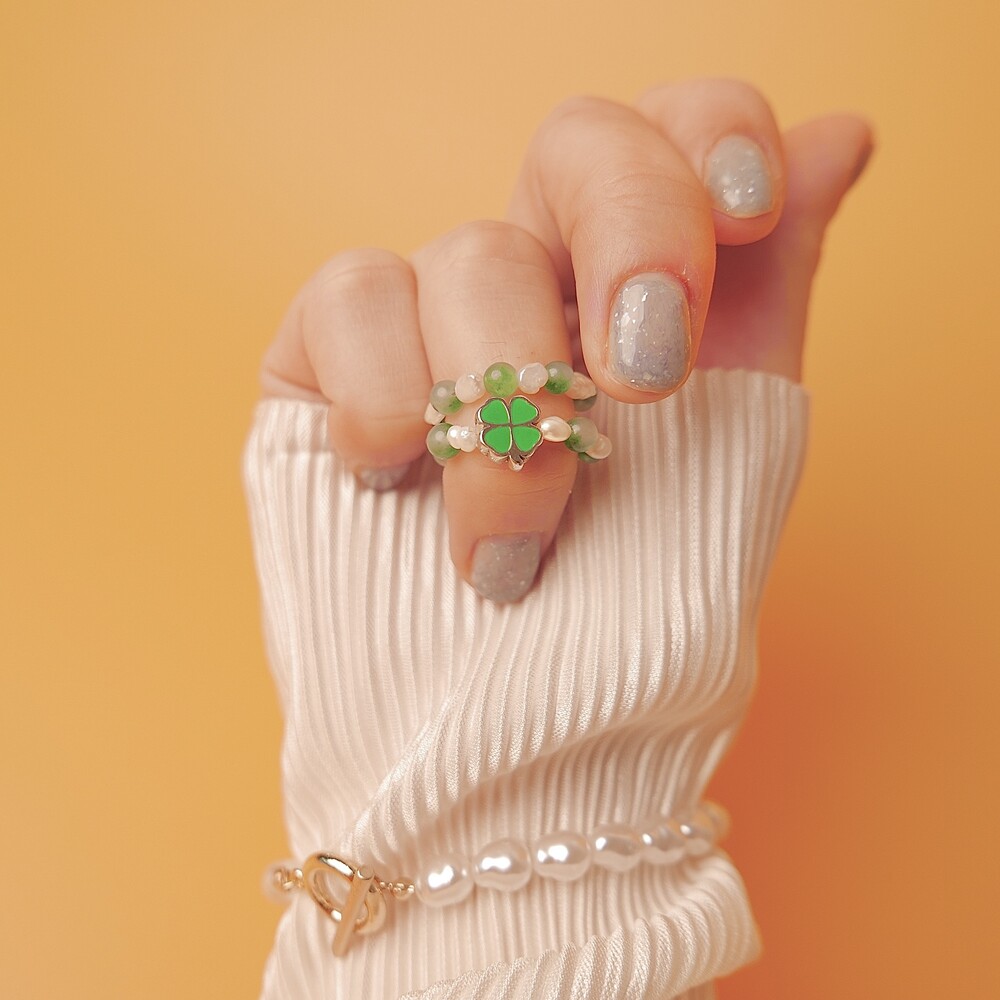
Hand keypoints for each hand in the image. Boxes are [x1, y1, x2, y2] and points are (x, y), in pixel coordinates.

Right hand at [259, 79, 871, 601]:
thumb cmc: (623, 629)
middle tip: (645, 375)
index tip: (749, 211)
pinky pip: (350, 299)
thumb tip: (848, 128)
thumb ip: (771, 300)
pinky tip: (395, 480)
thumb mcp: (732, 462)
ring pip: (468, 254)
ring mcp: (434, 315)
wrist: (503, 743)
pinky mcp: (330, 357)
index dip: (712, 136)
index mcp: (653, 295)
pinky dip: (388, 402)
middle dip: (630, 233)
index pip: (684, 132)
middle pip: (579, 146)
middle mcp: (546, 283)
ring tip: (510, 554)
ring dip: (508, 417)